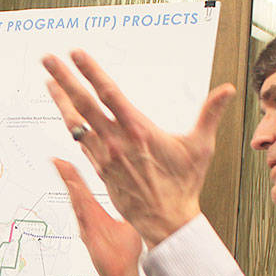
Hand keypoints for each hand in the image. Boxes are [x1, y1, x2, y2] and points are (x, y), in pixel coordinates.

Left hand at [43, 49, 234, 245]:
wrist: (166, 221)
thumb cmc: (183, 185)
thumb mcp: (200, 147)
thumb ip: (210, 115)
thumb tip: (227, 90)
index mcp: (138, 131)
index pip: (109, 94)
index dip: (91, 72)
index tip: (76, 54)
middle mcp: (116, 141)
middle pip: (84, 104)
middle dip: (65, 79)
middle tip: (48, 60)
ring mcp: (105, 156)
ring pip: (77, 123)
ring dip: (62, 101)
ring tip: (49, 82)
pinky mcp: (100, 169)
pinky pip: (82, 142)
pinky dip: (72, 125)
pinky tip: (66, 114)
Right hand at [52, 157, 141, 275]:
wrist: (123, 274)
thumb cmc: (124, 253)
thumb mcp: (128, 225)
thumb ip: (129, 209)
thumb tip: (140, 196)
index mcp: (95, 215)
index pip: (83, 190)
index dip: (74, 175)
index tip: (65, 160)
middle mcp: (87, 220)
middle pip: (75, 192)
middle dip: (65, 174)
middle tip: (57, 159)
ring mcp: (87, 227)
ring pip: (76, 200)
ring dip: (69, 183)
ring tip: (61, 166)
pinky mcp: (89, 235)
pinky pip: (82, 214)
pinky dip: (78, 200)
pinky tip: (75, 188)